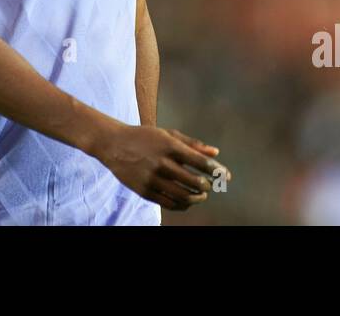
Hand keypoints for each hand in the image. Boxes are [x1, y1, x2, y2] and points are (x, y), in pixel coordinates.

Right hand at [93, 125, 230, 210]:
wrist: (114, 145)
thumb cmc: (145, 137)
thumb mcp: (168, 134)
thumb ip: (193, 144)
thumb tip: (216, 153)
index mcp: (170, 146)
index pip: (200, 162)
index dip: (217, 171)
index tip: (226, 176)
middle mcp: (162, 163)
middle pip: (194, 181)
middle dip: (207, 186)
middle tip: (210, 185)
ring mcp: (152, 179)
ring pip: (183, 196)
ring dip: (197, 198)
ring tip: (201, 195)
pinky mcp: (144, 191)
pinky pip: (169, 203)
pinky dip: (182, 205)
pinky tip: (187, 200)